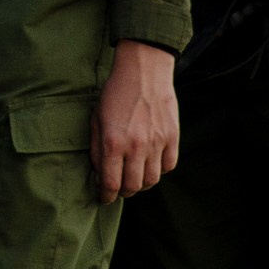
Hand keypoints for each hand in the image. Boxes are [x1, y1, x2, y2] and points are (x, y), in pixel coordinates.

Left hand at [93, 40, 179, 201]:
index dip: (105, 196)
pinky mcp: (172, 137)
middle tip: (118, 186)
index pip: (110, 184)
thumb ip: (96, 150)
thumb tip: (99, 174)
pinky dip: (158, 170)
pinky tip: (150, 162)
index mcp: (113, 142)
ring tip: (134, 175)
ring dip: (141, 183)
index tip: (104, 197)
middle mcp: (136, 146)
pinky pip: (168, 166)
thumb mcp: (96, 120)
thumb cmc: (115, 94)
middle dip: (123, 191)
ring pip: (152, 180)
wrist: (143, 71)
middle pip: (132, 187)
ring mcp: (156, 143)